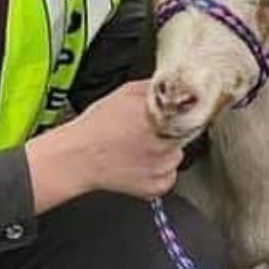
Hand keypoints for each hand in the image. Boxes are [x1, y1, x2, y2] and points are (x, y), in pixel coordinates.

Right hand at [25, 81, 181, 209]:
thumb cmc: (96, 126)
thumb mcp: (126, 92)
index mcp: (163, 115)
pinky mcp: (158, 185)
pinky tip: (139, 164)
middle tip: (148, 132)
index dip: (181, 112)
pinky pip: (168, 176)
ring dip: (164, 152)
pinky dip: (158, 171)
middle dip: (170, 131)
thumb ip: (153, 87)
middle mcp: (167, 141)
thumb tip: (170, 82)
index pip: (191, 111)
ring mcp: (163, 166)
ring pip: (176, 155)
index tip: (173, 114)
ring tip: (140, 149)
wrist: (77, 157)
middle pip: (185, 133)